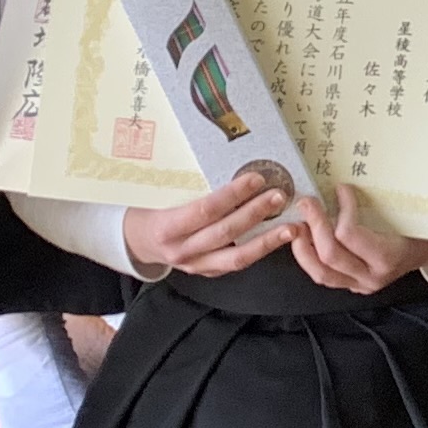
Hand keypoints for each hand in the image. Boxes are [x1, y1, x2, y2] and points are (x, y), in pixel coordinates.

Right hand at [127, 164, 296, 276]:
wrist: (136, 241)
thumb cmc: (149, 209)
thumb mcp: (158, 194)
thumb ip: (187, 183)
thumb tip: (222, 155)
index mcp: (167, 227)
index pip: (205, 210)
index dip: (233, 195)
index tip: (256, 179)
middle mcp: (182, 251)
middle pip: (225, 233)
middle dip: (255, 214)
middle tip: (279, 196)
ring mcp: (196, 266)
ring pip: (236, 257)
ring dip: (267, 241)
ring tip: (290, 227)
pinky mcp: (208, 273)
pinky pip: (236, 263)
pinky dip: (259, 251)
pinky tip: (276, 238)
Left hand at [287, 179, 427, 294]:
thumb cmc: (424, 226)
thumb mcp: (411, 211)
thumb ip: (382, 198)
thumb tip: (358, 170)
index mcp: (388, 257)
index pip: (350, 235)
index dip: (341, 208)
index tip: (341, 189)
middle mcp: (372, 276)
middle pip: (330, 256)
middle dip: (314, 225)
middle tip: (308, 202)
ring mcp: (360, 284)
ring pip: (320, 272)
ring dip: (303, 247)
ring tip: (299, 223)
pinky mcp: (352, 284)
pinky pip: (323, 275)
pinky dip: (309, 257)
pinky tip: (305, 238)